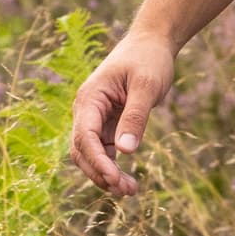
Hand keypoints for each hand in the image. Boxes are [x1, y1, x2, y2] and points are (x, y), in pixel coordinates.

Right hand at [70, 30, 178, 195]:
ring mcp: (95, 120)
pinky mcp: (108, 126)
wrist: (152, 44)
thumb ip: (135, 117)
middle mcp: (87, 111)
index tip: (115, 178)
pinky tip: (129, 182)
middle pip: (82, 151)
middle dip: (100, 173)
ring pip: (91, 156)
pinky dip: (113, 168)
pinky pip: (104, 153)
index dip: (97, 160)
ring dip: (105, 175)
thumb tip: (126, 152)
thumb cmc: (148, 60)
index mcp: (90, 98)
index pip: (85, 136)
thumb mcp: (146, 86)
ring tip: (130, 191)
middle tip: (126, 190)